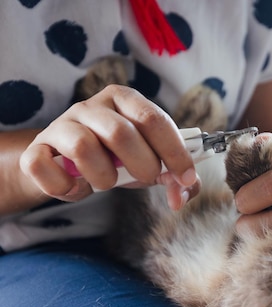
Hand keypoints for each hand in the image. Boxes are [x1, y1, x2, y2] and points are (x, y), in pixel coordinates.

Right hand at [19, 84, 197, 209]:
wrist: (68, 162)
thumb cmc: (117, 159)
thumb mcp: (151, 162)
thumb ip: (175, 177)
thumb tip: (184, 194)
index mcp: (125, 100)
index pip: (154, 119)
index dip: (174, 152)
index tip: (186, 177)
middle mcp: (91, 106)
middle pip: (121, 133)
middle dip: (143, 165)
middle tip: (146, 177)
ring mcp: (61, 125)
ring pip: (84, 148)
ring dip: (104, 177)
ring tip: (107, 182)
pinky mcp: (37, 148)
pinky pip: (43, 166)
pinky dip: (66, 187)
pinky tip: (77, 188)